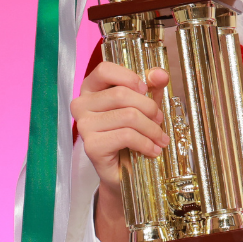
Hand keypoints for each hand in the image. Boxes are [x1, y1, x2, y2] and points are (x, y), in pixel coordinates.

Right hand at [71, 61, 168, 241]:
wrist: (123, 172)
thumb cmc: (130, 135)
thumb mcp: (142, 106)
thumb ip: (150, 88)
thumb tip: (161, 74)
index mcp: (90, 90)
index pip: (104, 70)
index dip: (129, 77)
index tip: (146, 89)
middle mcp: (81, 105)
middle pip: (122, 94)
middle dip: (149, 108)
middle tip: (160, 121)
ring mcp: (84, 126)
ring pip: (128, 116)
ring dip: (152, 129)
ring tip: (160, 139)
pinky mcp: (92, 146)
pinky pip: (126, 136)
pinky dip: (146, 143)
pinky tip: (153, 150)